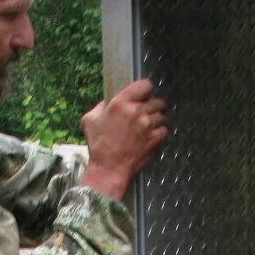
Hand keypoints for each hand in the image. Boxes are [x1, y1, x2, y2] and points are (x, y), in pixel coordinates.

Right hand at [80, 79, 166, 200]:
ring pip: (162, 115)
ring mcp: (148, 125)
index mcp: (120, 103)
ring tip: (150, 125)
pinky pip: (164, 129)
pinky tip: (152, 136)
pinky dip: (160, 132)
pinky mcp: (155, 139)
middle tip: (148, 112)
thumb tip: (108, 102)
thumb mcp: (90, 121)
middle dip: (154, 106)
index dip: (146, 89)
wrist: (109, 169)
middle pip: (157, 101)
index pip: (144, 85)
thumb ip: (101, 107)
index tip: (144, 95)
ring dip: (158, 119)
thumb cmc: (98, 146)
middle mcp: (136, 111)